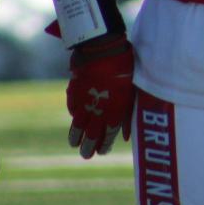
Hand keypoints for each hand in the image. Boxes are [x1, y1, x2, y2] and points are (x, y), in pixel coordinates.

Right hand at [66, 34, 134, 157]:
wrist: (102, 49)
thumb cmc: (124, 69)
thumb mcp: (131, 94)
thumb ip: (128, 117)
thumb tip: (128, 137)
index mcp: (113, 114)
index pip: (107, 136)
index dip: (104, 145)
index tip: (102, 151)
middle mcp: (96, 113)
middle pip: (90, 135)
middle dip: (88, 147)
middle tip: (86, 155)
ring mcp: (83, 104)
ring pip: (77, 126)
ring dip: (76, 137)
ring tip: (74, 144)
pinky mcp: (73, 93)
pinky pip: (72, 109)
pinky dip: (73, 116)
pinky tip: (74, 118)